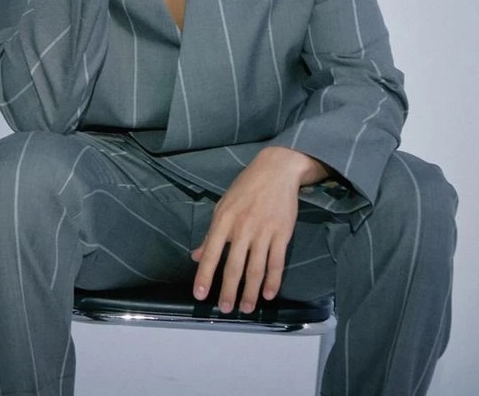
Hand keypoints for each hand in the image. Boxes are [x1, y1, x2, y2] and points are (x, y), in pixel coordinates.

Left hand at [191, 147, 327, 313]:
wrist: (276, 170)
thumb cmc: (246, 187)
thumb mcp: (223, 205)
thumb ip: (211, 233)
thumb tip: (196, 255)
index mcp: (224, 219)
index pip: (211, 252)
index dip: (204, 274)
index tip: (200, 294)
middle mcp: (242, 227)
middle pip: (234, 265)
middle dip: (229, 290)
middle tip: (225, 309)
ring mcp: (264, 231)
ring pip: (256, 268)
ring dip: (250, 292)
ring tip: (246, 308)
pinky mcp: (282, 233)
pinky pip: (276, 262)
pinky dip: (273, 281)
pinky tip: (268, 294)